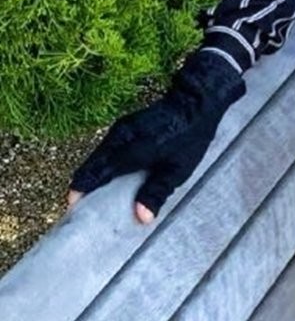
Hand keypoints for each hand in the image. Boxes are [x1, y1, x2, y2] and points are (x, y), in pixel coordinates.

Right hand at [66, 51, 244, 224]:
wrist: (195, 103)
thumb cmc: (189, 138)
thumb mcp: (177, 170)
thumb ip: (156, 192)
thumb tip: (140, 218)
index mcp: (129, 151)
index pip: (95, 173)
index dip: (80, 191)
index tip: (73, 209)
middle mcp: (119, 138)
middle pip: (90, 165)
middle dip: (83, 186)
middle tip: (83, 209)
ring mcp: (119, 130)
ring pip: (96, 156)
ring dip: (92, 175)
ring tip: (94, 197)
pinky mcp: (123, 127)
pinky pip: (105, 149)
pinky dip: (101, 164)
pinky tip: (109, 178)